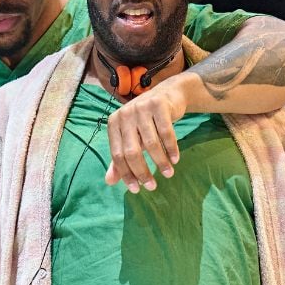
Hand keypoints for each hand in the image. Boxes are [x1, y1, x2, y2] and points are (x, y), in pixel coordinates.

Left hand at [104, 76, 189, 192]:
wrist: (167, 95)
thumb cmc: (145, 121)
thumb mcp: (131, 138)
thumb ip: (120, 159)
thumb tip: (109, 182)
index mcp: (113, 123)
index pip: (117, 154)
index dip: (126, 174)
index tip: (137, 189)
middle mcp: (124, 114)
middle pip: (132, 151)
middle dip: (142, 172)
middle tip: (152, 187)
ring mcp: (141, 107)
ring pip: (151, 143)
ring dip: (160, 162)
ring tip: (168, 174)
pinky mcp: (158, 104)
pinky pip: (166, 132)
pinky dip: (171, 149)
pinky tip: (175, 160)